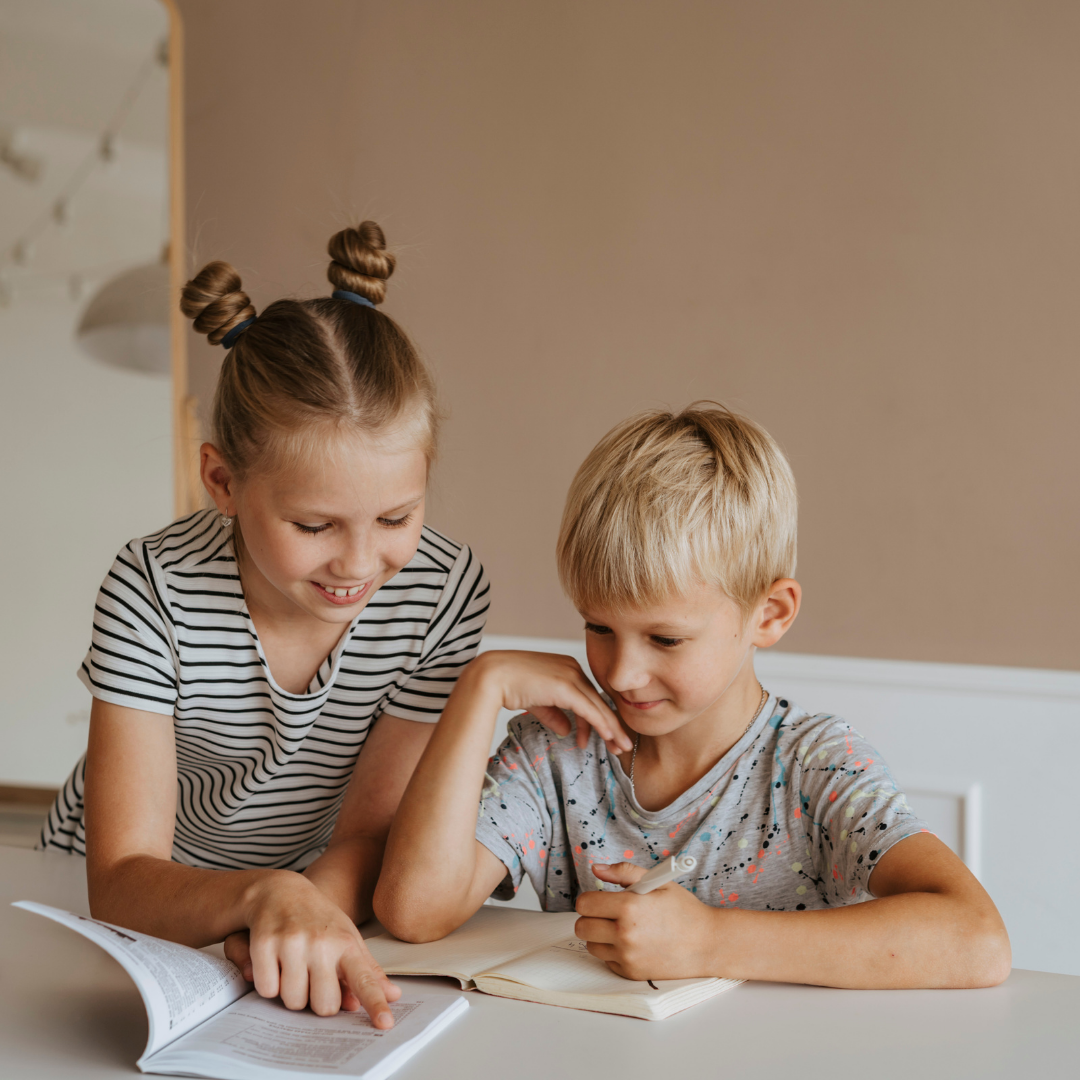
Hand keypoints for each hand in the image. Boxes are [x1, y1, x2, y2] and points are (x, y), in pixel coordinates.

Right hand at [238, 871, 401, 1023]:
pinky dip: (268, 984)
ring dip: (291, 993)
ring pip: (293, 1002)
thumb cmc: (318, 920)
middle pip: (324, 1006)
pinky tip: (273, 962)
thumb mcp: (348, 938)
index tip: (386, 1023)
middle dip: (317, 1001)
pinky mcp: (264, 944)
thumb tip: (393, 995)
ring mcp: (292, 943)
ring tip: (293, 968)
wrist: (280, 890)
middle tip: (314, 979)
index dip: (375, 1003)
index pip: (365, 978)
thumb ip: (368, 970)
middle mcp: (321, 943)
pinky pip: (267, 990)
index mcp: (346, 943)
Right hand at [472, 651, 632, 751]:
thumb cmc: (509, 685)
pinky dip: (602, 724)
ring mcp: (571, 676)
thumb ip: (554, 714)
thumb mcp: (537, 701)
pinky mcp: (567, 686)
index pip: (587, 696)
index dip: (595, 719)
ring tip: (620, 747)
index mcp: (567, 668)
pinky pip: (590, 709)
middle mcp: (573, 668)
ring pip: (598, 706)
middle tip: (620, 745)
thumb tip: (567, 731)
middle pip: (598, 701)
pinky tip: (609, 737)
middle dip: (611, 725)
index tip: (598, 738)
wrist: (492, 675)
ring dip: (611, 728)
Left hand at [574, 862, 722, 981]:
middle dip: (591, 918)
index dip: (590, 899)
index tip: (599, 899)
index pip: (584, 904)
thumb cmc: (684, 910)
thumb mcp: (657, 881)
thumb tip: (597, 868)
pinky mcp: (631, 973)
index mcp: (629, 907)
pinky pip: (606, 960)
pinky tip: (632, 944)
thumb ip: (624, 872)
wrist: (707, 944)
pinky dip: (613, 952)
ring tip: (621, 928)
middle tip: (607, 914)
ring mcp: (627, 957)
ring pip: (591, 945)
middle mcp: (625, 934)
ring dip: (600, 936)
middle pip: (582, 927)